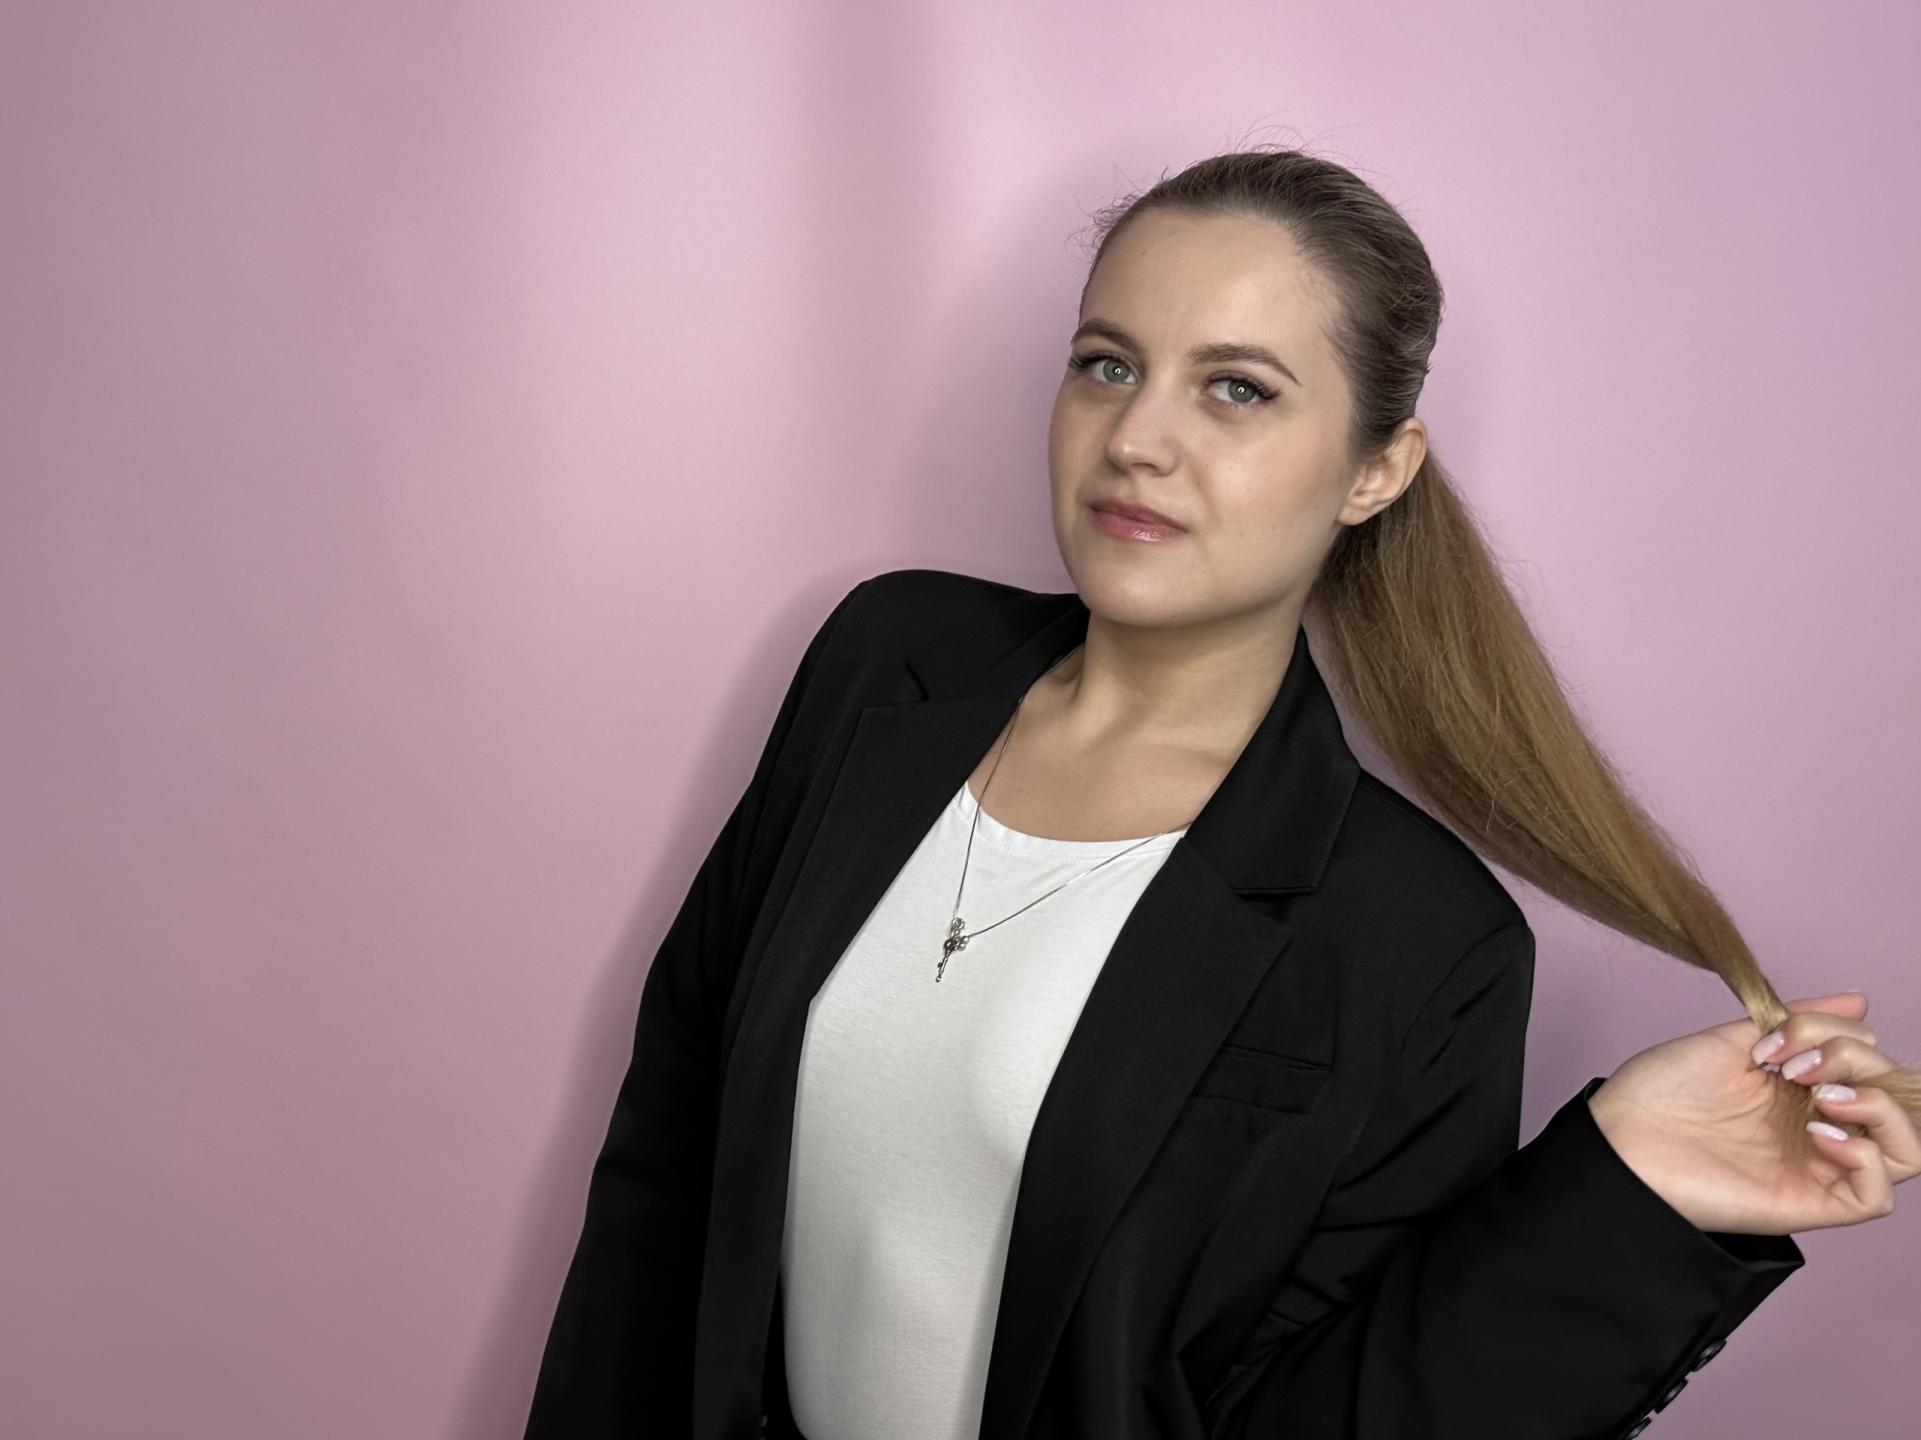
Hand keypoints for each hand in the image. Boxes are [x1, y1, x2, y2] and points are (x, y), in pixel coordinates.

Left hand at [1586, 991, 1918, 1234]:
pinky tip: (1819, 1133)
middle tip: (1795, 1065)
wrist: (1618, 1138)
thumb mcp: (1735, 1040)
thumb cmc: (1660, 1092)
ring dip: (1883, 1110)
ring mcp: (1817, 1167)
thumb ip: (1800, 1022)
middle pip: (1898, 1100)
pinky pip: (1878, 1197)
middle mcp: (1820, 1128)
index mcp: (1805, 1090)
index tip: (1780, 1039)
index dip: (1848, 1041)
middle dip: (1861, 1064)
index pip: (1877, 1066)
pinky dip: (1867, 1158)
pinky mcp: (1808, 1204)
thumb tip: (1859, 1000)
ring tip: (1823, 1097)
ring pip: (1909, 1151)